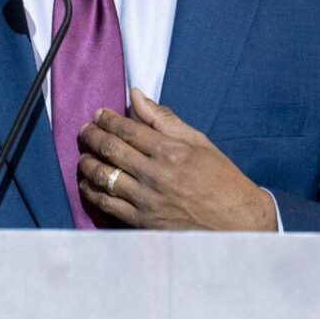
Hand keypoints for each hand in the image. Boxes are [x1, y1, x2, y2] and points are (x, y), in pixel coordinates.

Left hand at [75, 87, 276, 230]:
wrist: (236, 222)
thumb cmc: (221, 178)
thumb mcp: (198, 142)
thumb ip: (164, 119)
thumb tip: (137, 96)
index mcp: (171, 151)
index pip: (127, 129)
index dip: (108, 119)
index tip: (99, 114)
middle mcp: (155, 174)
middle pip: (111, 150)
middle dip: (92, 136)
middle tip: (85, 131)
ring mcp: (147, 200)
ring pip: (103, 176)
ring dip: (87, 163)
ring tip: (84, 155)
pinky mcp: (142, 222)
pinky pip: (107, 204)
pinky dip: (92, 191)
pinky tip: (88, 183)